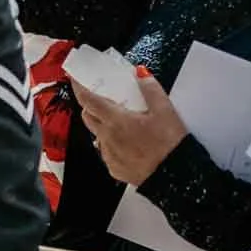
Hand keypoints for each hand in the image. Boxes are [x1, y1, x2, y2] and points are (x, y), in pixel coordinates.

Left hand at [71, 68, 187, 185]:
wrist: (175, 177)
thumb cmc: (170, 144)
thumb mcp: (165, 111)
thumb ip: (151, 89)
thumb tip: (139, 73)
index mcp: (115, 120)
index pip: (88, 100)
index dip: (79, 88)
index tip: (75, 80)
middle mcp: (106, 137)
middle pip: (88, 117)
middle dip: (90, 107)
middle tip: (103, 101)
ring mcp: (108, 154)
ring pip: (97, 135)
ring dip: (102, 126)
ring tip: (120, 123)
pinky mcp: (114, 168)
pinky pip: (106, 152)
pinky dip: (111, 144)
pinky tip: (127, 143)